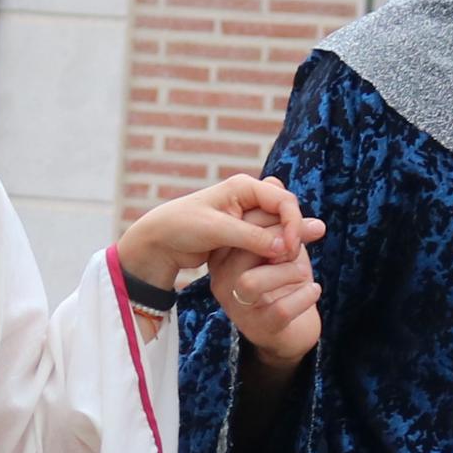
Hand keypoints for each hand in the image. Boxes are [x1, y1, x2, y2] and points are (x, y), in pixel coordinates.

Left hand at [116, 173, 308, 299]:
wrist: (159, 241)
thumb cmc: (182, 227)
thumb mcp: (217, 230)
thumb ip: (251, 237)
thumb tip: (283, 247)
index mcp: (244, 186)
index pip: (283, 200)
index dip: (292, 223)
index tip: (290, 249)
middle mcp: (249, 197)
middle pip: (284, 213)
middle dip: (291, 235)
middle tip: (293, 260)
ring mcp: (246, 215)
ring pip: (277, 228)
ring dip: (283, 244)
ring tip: (287, 264)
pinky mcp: (242, 233)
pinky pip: (266, 240)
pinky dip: (272, 251)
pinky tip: (275, 266)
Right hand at [178, 179, 322, 369]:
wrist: (293, 333)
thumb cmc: (286, 284)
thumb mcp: (282, 246)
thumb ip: (280, 220)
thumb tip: (276, 178)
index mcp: (224, 256)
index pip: (240, 227)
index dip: (273, 219)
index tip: (298, 223)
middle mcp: (222, 281)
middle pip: (242, 251)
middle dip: (281, 242)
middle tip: (301, 247)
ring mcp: (237, 307)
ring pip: (252, 282)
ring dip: (288, 272)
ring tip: (304, 274)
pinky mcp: (259, 328)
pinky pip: (279, 308)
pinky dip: (303, 296)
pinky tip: (314, 290)